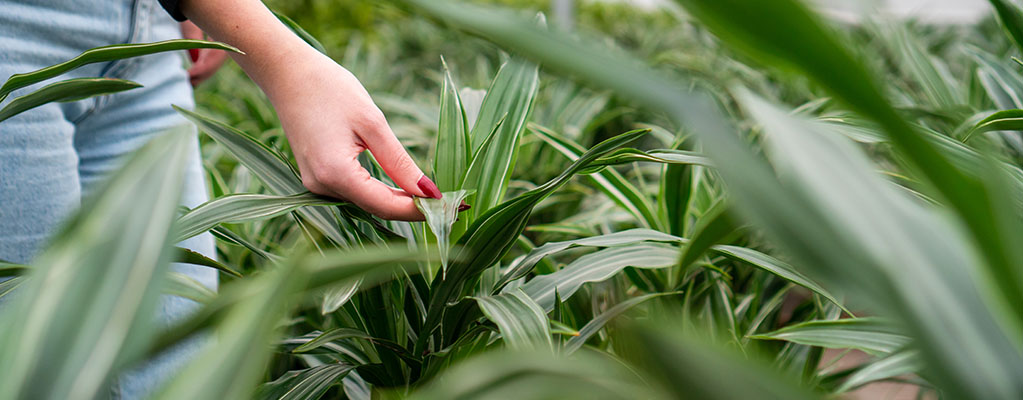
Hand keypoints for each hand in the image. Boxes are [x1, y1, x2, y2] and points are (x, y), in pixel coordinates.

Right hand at [179, 0, 441, 220]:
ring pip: (367, 203)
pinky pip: (355, 193)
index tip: (454, 208)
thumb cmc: (330, 90)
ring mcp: (316, 184)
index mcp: (336, 174)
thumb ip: (399, 162)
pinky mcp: (317, 177)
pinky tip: (404, 188)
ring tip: (435, 198)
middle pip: (377, 209)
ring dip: (399, 202)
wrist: (287, 74)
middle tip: (453, 205)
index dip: (421, 210)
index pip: (387, 206)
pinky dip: (380, 192)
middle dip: (414, 209)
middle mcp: (322, 187)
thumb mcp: (372, 124)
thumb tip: (429, 192)